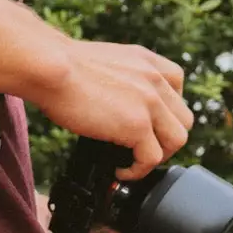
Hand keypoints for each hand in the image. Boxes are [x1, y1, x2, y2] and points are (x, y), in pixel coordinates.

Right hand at [39, 36, 193, 180]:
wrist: (49, 68)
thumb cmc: (58, 66)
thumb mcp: (100, 63)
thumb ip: (116, 79)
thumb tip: (107, 103)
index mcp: (147, 61)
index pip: (177, 88)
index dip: (165, 113)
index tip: (148, 126)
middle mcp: (155, 78)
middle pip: (183, 119)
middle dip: (165, 139)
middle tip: (140, 150)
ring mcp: (150, 102)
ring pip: (177, 140)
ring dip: (157, 156)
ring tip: (133, 163)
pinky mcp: (137, 124)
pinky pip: (152, 158)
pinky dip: (137, 171)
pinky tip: (120, 171)